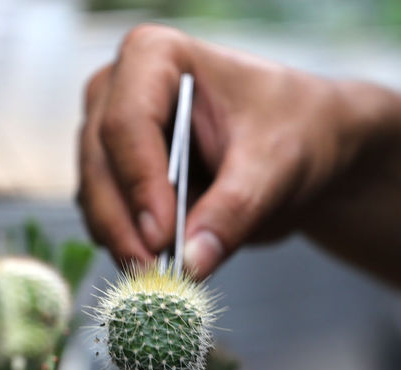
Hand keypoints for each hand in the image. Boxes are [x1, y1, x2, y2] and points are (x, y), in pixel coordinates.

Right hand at [77, 24, 398, 277]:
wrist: (305, 147)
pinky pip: (108, 219)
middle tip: (154, 274)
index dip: (139, 182)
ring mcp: (111, 137)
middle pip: (100, 162)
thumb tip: (192, 262)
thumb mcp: (277, 165)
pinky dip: (129, 249)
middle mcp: (119, 91)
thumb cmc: (296, 129)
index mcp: (156, 57)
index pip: (127, 121)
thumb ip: (235, 210)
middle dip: (124, 223)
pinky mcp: (117, 180)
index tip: (162, 237)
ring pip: (95, 196)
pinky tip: (161, 273)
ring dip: (122, 242)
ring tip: (162, 282)